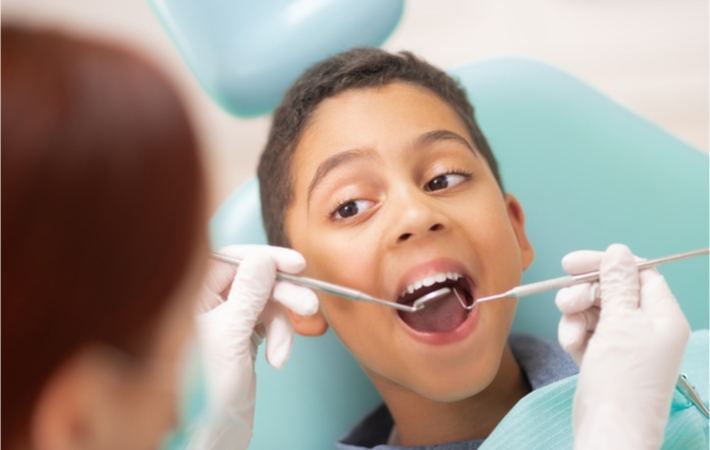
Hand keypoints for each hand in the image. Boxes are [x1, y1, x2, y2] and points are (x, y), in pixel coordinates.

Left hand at [190, 245, 317, 449]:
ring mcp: (226, 321)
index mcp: (192, 296)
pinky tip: (277, 360)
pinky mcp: (242, 339)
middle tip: (309, 304)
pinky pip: (269, 324)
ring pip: (266, 303)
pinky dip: (278, 339)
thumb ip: (248, 293)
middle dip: (283, 295)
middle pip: (255, 280)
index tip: (296, 264)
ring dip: (282, 325)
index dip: (265, 258)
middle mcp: (208, 304)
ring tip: (283, 351)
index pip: (231, 259)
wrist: (211, 436)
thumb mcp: (230, 336)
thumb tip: (263, 258)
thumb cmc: (205, 390)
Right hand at [555, 244, 689, 449]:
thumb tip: (619, 250)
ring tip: (572, 333)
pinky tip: (572, 347)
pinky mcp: (604, 357)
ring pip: (594, 310)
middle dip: (585, 294)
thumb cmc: (622, 379)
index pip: (639, 274)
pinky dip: (575, 335)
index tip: (572, 264)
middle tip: (567, 302)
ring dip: (576, 316)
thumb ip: (618, 283)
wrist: (609, 430)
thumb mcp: (620, 322)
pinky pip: (586, 332)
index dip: (607, 265)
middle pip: (613, 291)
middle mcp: (647, 328)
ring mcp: (625, 344)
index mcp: (663, 316)